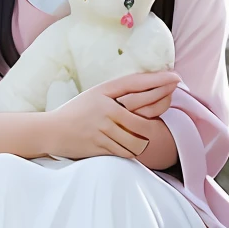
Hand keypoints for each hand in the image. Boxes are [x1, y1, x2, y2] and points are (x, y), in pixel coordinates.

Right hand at [44, 69, 174, 159]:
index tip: (176, 77)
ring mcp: (103, 128)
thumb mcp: (95, 95)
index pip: (136, 83)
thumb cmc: (77, 112)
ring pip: (138, 134)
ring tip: (152, 133)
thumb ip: (118, 94)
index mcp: (104, 92)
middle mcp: (105, 108)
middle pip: (143, 107)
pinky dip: (133, 150)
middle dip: (162, 103)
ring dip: (146, 136)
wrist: (52, 131)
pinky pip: (126, 150)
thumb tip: (146, 90)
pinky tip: (137, 147)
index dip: (158, 80)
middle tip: (173, 98)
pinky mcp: (100, 146)